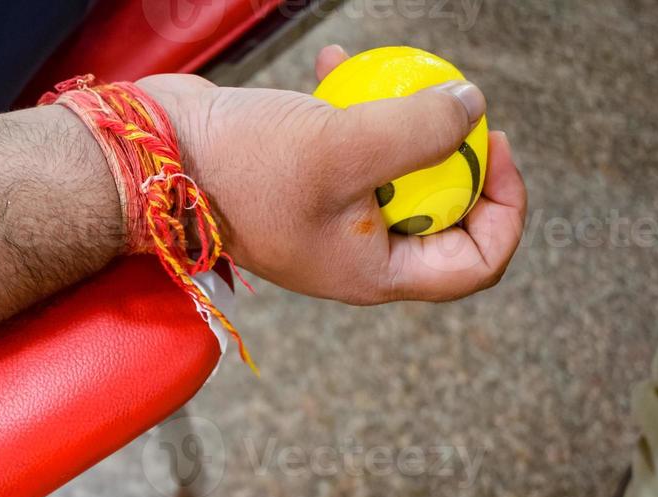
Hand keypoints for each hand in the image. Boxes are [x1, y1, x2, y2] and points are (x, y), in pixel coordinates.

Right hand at [138, 46, 525, 304]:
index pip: (474, 263)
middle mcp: (353, 253)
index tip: (493, 145)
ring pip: (397, 174)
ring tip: (390, 77)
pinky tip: (338, 65)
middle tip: (455, 105)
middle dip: (457, 156)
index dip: (504, 207)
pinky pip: (349, 147)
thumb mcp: (346, 145)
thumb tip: (473, 108)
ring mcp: (325, 217)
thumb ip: (424, 129)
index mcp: (372, 271)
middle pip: (443, 215)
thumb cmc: (242, 167)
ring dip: (402, 121)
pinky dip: (353, 108)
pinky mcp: (298, 180)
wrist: (153, 157)